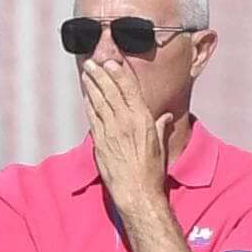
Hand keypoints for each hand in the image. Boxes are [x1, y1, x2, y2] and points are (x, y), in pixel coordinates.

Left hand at [81, 51, 170, 206]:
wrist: (136, 191)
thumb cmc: (152, 170)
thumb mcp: (160, 145)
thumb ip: (160, 127)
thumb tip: (166, 117)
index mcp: (143, 121)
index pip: (130, 90)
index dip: (119, 74)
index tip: (112, 61)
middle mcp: (126, 123)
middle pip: (111, 92)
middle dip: (101, 75)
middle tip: (92, 61)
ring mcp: (110, 132)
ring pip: (99, 102)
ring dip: (92, 86)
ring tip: (86, 72)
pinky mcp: (99, 142)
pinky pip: (93, 118)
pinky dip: (89, 104)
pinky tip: (86, 95)